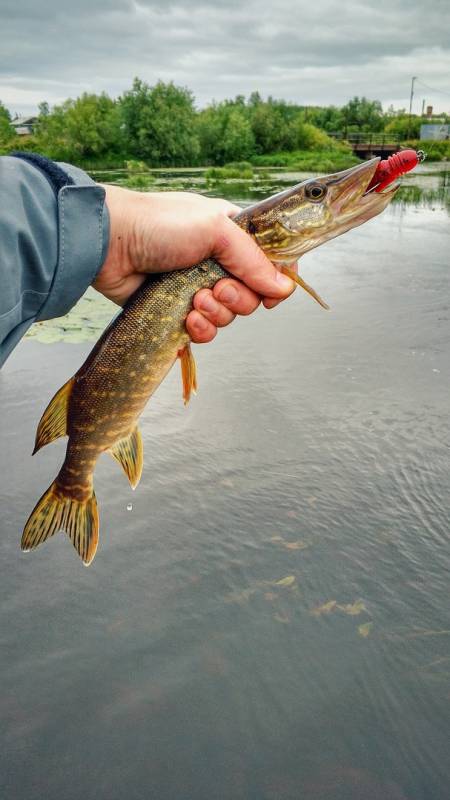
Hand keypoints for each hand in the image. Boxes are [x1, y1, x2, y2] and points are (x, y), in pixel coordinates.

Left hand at [95, 185, 294, 342]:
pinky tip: (187, 319)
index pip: (269, 260)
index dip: (275, 279)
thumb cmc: (158, 224)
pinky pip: (204, 331)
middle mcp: (217, 262)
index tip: (273, 292)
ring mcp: (197, 287)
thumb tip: (284, 287)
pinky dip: (200, 330)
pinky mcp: (177, 311)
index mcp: (231, 234)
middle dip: (238, 298)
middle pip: (252, 295)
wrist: (107, 245)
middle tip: (216, 288)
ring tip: (194, 301)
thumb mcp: (215, 230)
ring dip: (216, 314)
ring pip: (229, 317)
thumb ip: (253, 260)